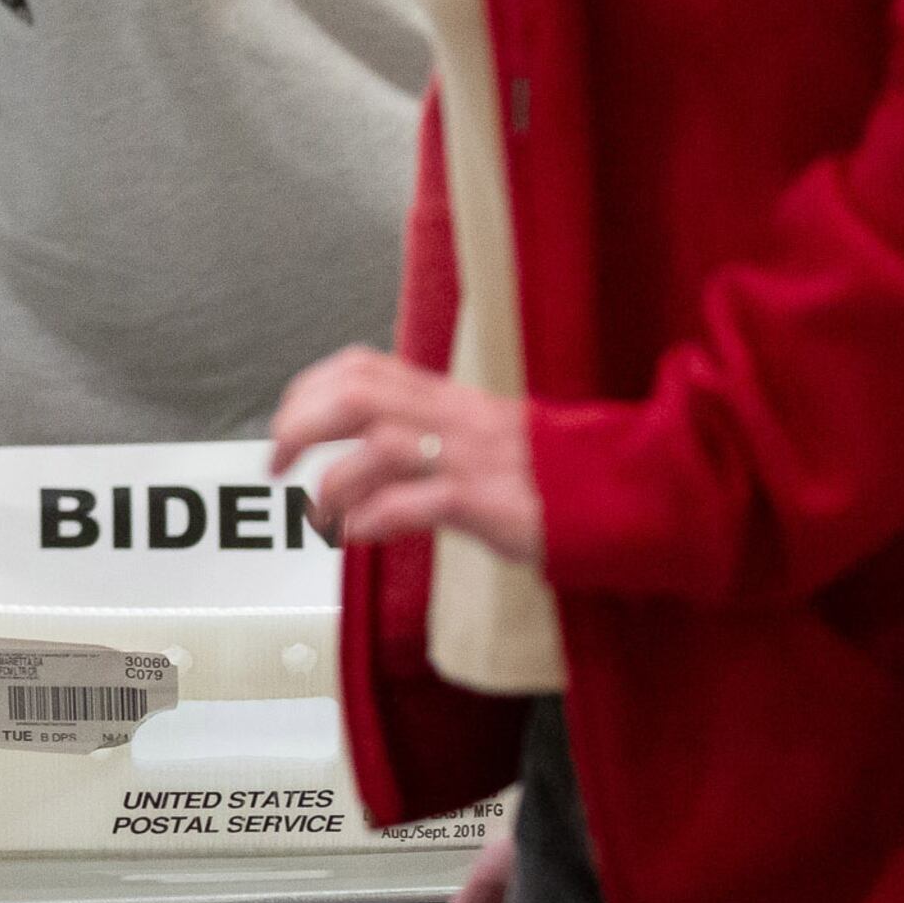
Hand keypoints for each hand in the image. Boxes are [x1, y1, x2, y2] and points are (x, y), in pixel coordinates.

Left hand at [268, 346, 544, 565]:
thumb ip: (427, 429)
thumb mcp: (482, 435)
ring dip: (333, 480)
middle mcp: (454, 418)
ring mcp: (472, 458)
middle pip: (355, 395)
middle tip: (276, 465)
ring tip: (318, 512)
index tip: (285, 424)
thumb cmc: (550, 472)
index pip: (362, 367)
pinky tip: (357, 535)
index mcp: (448, 398)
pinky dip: (374, 517)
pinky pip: (418, 503)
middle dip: (299, 425)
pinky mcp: (490, 502)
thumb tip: (360, 446)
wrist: (627, 493)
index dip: (309, 390)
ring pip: (380, 443)